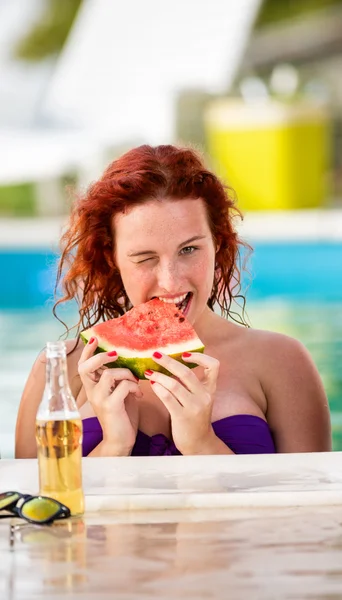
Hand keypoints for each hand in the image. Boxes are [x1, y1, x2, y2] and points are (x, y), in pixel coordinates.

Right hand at [78, 337, 141, 454]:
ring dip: (126, 374)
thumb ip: (118, 379)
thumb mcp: (119, 393)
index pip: (84, 365)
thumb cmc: (122, 416)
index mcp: (93, 387)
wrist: (121, 440)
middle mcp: (92, 392)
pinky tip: (139, 394)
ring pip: (109, 373)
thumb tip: (127, 361)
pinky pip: (123, 386)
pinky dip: (134, 387)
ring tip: (135, 383)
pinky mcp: (110, 406)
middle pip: (86, 367)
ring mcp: (99, 399)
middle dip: (100, 356)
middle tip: (115, 354)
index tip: (94, 338)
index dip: (88, 351)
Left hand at [144, 352, 219, 454]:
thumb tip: (172, 365)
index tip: (184, 354)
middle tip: (156, 355)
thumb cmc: (195, 418)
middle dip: (169, 361)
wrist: (199, 443)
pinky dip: (158, 388)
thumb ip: (191, 384)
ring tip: (148, 371)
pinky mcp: (182, 416)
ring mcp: (194, 407)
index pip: (214, 365)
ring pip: (174, 384)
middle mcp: (204, 396)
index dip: (200, 357)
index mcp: (210, 389)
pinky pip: (168, 398)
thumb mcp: (199, 399)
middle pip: (186, 372)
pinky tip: (152, 384)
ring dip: (159, 375)